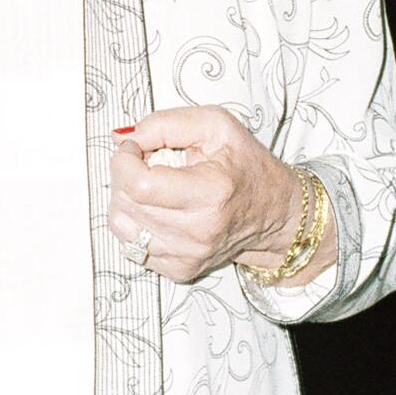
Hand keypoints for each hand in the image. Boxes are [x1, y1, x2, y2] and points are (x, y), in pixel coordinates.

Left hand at [108, 105, 324, 284]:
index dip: (124, 160)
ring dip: (125, 199)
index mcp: (210, 193)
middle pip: (126, 203)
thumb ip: (166, 124)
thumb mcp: (216, 125)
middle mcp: (198, 231)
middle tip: (147, 162)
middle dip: (125, 175)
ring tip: (151, 186)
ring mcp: (188, 255)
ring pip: (122, 226)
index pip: (139, 184)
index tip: (135, 148)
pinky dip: (136, 222)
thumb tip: (123, 138)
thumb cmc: (246, 166)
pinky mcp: (180, 270)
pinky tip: (158, 209)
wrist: (274, 214)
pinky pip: (131, 245)